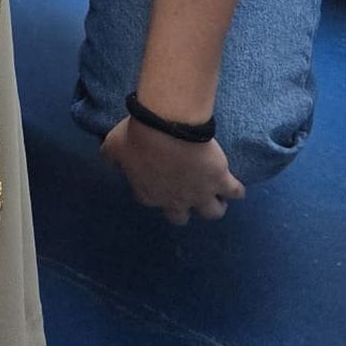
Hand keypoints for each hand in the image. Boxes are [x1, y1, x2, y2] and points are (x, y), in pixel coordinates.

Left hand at [101, 117, 244, 224]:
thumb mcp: (113, 146)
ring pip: (212, 212)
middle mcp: (175, 201)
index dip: (152, 190)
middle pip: (180, 217)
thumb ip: (111, 158)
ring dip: (213, 206)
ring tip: (217, 198)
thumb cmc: (138, 137)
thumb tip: (109, 160)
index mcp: (148, 194)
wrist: (166, 129)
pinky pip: (235, 192)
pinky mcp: (220, 181)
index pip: (150, 199)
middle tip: (186, 194)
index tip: (155, 178)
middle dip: (184, 208)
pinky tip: (236, 187)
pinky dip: (236, 191)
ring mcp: (200, 194)